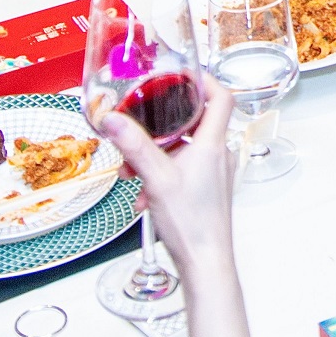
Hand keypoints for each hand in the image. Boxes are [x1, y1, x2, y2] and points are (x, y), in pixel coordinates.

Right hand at [96, 76, 238, 271]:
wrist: (205, 262)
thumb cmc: (192, 225)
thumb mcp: (156, 179)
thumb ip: (134, 146)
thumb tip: (114, 120)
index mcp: (212, 145)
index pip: (221, 97)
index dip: (204, 81)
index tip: (183, 75)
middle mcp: (217, 156)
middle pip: (194, 122)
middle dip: (162, 127)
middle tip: (141, 129)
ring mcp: (213, 174)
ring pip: (183, 150)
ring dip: (155, 156)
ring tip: (134, 171)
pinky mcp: (206, 191)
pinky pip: (182, 171)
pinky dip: (161, 176)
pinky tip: (144, 195)